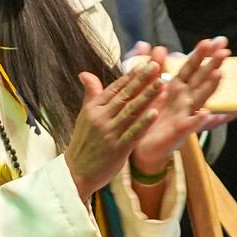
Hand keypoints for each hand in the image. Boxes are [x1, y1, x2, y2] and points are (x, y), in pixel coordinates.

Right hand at [64, 59, 164, 199]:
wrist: (75, 172)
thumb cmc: (83, 142)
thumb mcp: (84, 116)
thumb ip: (91, 95)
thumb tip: (85, 73)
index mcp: (93, 108)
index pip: (115, 88)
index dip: (131, 75)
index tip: (145, 64)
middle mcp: (101, 118)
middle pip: (125, 96)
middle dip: (142, 80)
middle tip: (156, 66)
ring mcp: (109, 133)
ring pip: (131, 111)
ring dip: (147, 97)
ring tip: (161, 84)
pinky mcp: (117, 149)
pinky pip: (133, 133)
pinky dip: (144, 123)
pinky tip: (155, 112)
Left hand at [130, 37, 230, 169]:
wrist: (143, 146)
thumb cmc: (151, 116)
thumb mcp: (150, 89)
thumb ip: (155, 67)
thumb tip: (160, 47)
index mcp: (178, 87)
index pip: (191, 67)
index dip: (200, 54)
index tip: (211, 40)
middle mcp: (186, 99)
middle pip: (201, 79)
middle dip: (213, 64)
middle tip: (225, 51)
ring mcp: (186, 114)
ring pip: (200, 98)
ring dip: (210, 87)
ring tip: (219, 75)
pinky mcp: (180, 130)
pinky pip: (191, 124)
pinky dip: (200, 119)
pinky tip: (207, 113)